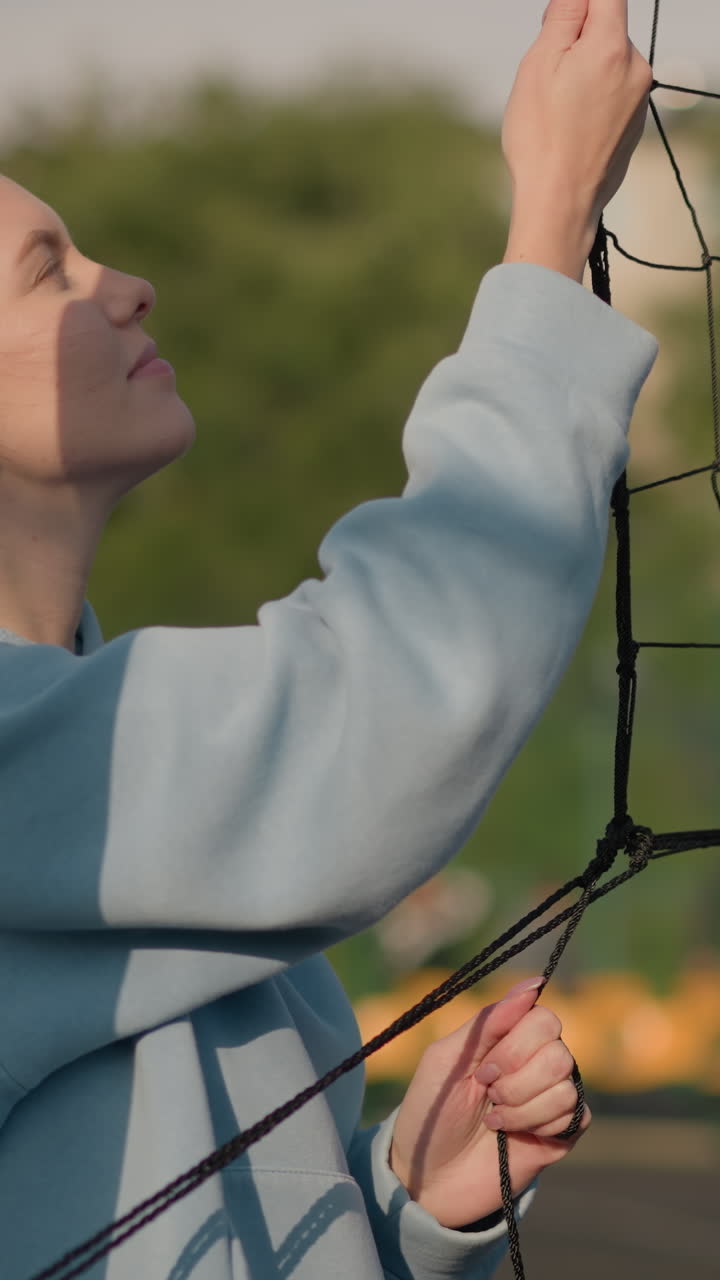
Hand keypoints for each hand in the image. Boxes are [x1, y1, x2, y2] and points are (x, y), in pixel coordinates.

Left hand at [389, 977, 590, 1228]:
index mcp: (508, 1037)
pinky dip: (539, 1124)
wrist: (429, 1179)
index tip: (483, 1068)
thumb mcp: (446, 1059)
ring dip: (522, 1107)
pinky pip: (576, 1113)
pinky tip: (514, 1135)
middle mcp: (536, 1061)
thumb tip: (535, 984)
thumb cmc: (431, 1112)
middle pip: (558, 1050)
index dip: (515, 1045)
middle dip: (516, 1079)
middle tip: (488, 1094)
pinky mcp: (563, 1132)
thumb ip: (488, 1021)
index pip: (543, 1017)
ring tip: (494, 1120)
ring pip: (566, 1084)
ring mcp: (552, 1095)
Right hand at [502, 0, 652, 281]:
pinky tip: (572, 126)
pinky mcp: (635, 123)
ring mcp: (639, 98)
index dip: (578, 4)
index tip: (558, 22)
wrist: (560, 202)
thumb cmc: (542, 139)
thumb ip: (564, 16)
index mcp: (611, 46)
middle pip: (607, 28)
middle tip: (547, 76)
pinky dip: (593, 98)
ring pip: (609, 62)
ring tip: (558, 108)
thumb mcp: (539, 64)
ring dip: (584, 71)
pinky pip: (613, 92)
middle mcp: (636, 67)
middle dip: (577, 41)